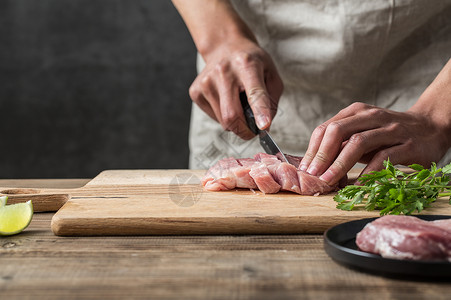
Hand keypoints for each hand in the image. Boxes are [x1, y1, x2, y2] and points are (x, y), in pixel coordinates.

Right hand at [189, 39, 282, 139]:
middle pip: (232, 115)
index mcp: (247, 64)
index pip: (254, 92)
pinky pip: (214, 117)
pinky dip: (223, 116)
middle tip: (253, 131)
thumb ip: (271, 101)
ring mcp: (206, 82)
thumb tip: (262, 127)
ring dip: (235, 122)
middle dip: (245, 131)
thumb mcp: (271, 74)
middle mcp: (223, 71)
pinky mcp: (195, 91)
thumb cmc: (251, 63)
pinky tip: (226, 100)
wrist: (224, 47)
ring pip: (223, 121)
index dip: (260, 111)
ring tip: (238, 103)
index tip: (264, 126)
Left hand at [299, 102, 450, 184]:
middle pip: (338, 131)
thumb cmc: (387, 135)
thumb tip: (314, 165)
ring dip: (340, 164)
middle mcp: (371, 117)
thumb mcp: (361, 134)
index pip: (326, 128)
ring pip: (358, 143)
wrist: (430, 127)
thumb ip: (340, 145)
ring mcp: (390, 129)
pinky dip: (368, 173)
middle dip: (322, 155)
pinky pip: (383, 158)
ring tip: (328, 181)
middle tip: (313, 176)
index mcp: (356, 112)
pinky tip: (357, 186)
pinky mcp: (407, 145)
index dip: (312, 150)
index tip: (304, 169)